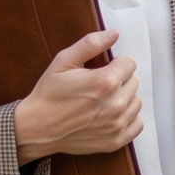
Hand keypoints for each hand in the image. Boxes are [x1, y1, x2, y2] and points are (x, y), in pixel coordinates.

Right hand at [14, 28, 142, 161]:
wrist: (37, 127)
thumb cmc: (49, 94)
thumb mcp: (64, 61)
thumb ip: (91, 44)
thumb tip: (114, 33)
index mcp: (105, 82)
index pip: (130, 63)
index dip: (115, 63)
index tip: (102, 68)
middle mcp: (115, 105)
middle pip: (134, 81)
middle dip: (120, 79)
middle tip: (99, 85)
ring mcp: (116, 125)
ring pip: (136, 102)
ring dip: (124, 98)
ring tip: (103, 100)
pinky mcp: (115, 141)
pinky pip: (137, 124)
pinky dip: (128, 119)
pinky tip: (111, 115)